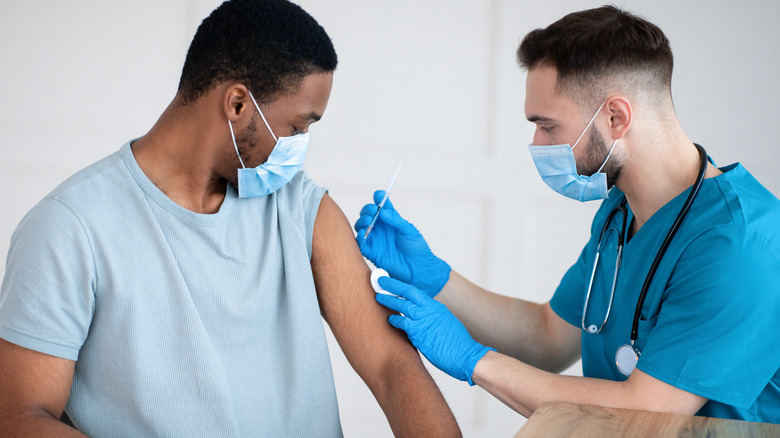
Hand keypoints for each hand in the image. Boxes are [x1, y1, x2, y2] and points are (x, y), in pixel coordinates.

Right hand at [354, 190, 450, 296]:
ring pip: (361, 227)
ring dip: (362, 221)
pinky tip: (364, 232)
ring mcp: (375, 239)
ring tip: (369, 220)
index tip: (379, 195)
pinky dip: (359, 237)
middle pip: (368, 214)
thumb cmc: (416, 248)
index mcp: (390, 220)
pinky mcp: (371, 252)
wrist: (418, 269)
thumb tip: (382, 211)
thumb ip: (395, 220)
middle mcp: (380, 228)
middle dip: (367, 210)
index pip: (381, 206)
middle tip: (373, 210)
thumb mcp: (408, 230)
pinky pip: (360, 243)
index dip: (379, 198)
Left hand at [375, 276, 493, 384]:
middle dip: (392, 285)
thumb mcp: (445, 322)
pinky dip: (395, 320)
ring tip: (378, 297)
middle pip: (407, 292)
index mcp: (436, 307)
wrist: (467, 356)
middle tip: (380, 280)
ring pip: (402, 306)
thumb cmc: (457, 343)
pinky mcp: (420, 334)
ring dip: (389, 300)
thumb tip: (420, 316)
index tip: (392, 281)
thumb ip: (432, 317)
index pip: (415, 291)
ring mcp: (424, 321)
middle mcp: (430, 310)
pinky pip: (403, 324)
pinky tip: (389, 320)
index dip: (402, 285)